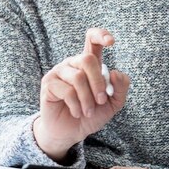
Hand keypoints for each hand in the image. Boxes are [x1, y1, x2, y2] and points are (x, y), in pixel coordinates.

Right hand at [33, 28, 129, 160]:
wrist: (71, 133)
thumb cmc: (91, 115)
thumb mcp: (113, 103)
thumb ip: (120, 88)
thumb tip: (116, 73)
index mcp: (89, 63)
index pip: (92, 39)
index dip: (101, 35)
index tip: (111, 42)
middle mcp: (73, 63)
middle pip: (88, 59)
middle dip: (99, 83)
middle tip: (102, 101)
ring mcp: (59, 72)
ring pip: (78, 77)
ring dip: (88, 99)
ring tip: (88, 112)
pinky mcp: (48, 84)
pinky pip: (67, 90)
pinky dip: (76, 105)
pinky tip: (77, 113)